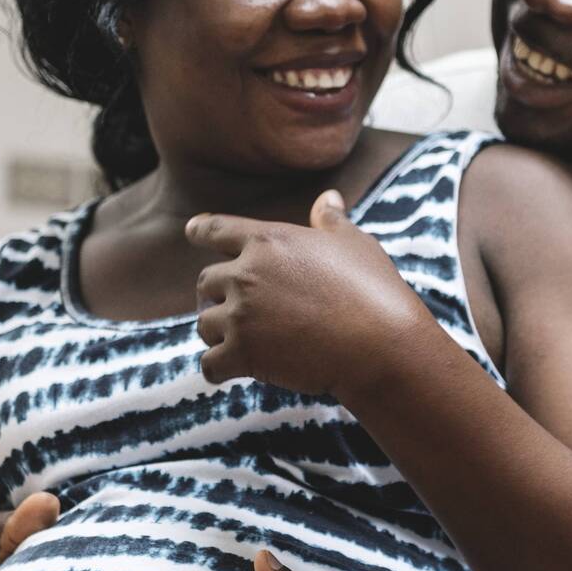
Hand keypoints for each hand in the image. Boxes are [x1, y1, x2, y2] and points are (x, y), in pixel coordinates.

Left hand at [186, 190, 432, 396]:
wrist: (380, 345)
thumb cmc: (374, 292)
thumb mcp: (355, 245)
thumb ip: (332, 221)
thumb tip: (328, 198)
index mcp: (268, 241)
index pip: (216, 229)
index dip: (201, 230)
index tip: (191, 231)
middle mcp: (246, 274)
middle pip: (205, 282)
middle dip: (216, 296)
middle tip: (236, 310)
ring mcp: (241, 315)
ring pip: (205, 324)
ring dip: (218, 334)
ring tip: (241, 343)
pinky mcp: (243, 354)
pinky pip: (209, 364)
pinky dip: (217, 370)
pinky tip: (227, 372)